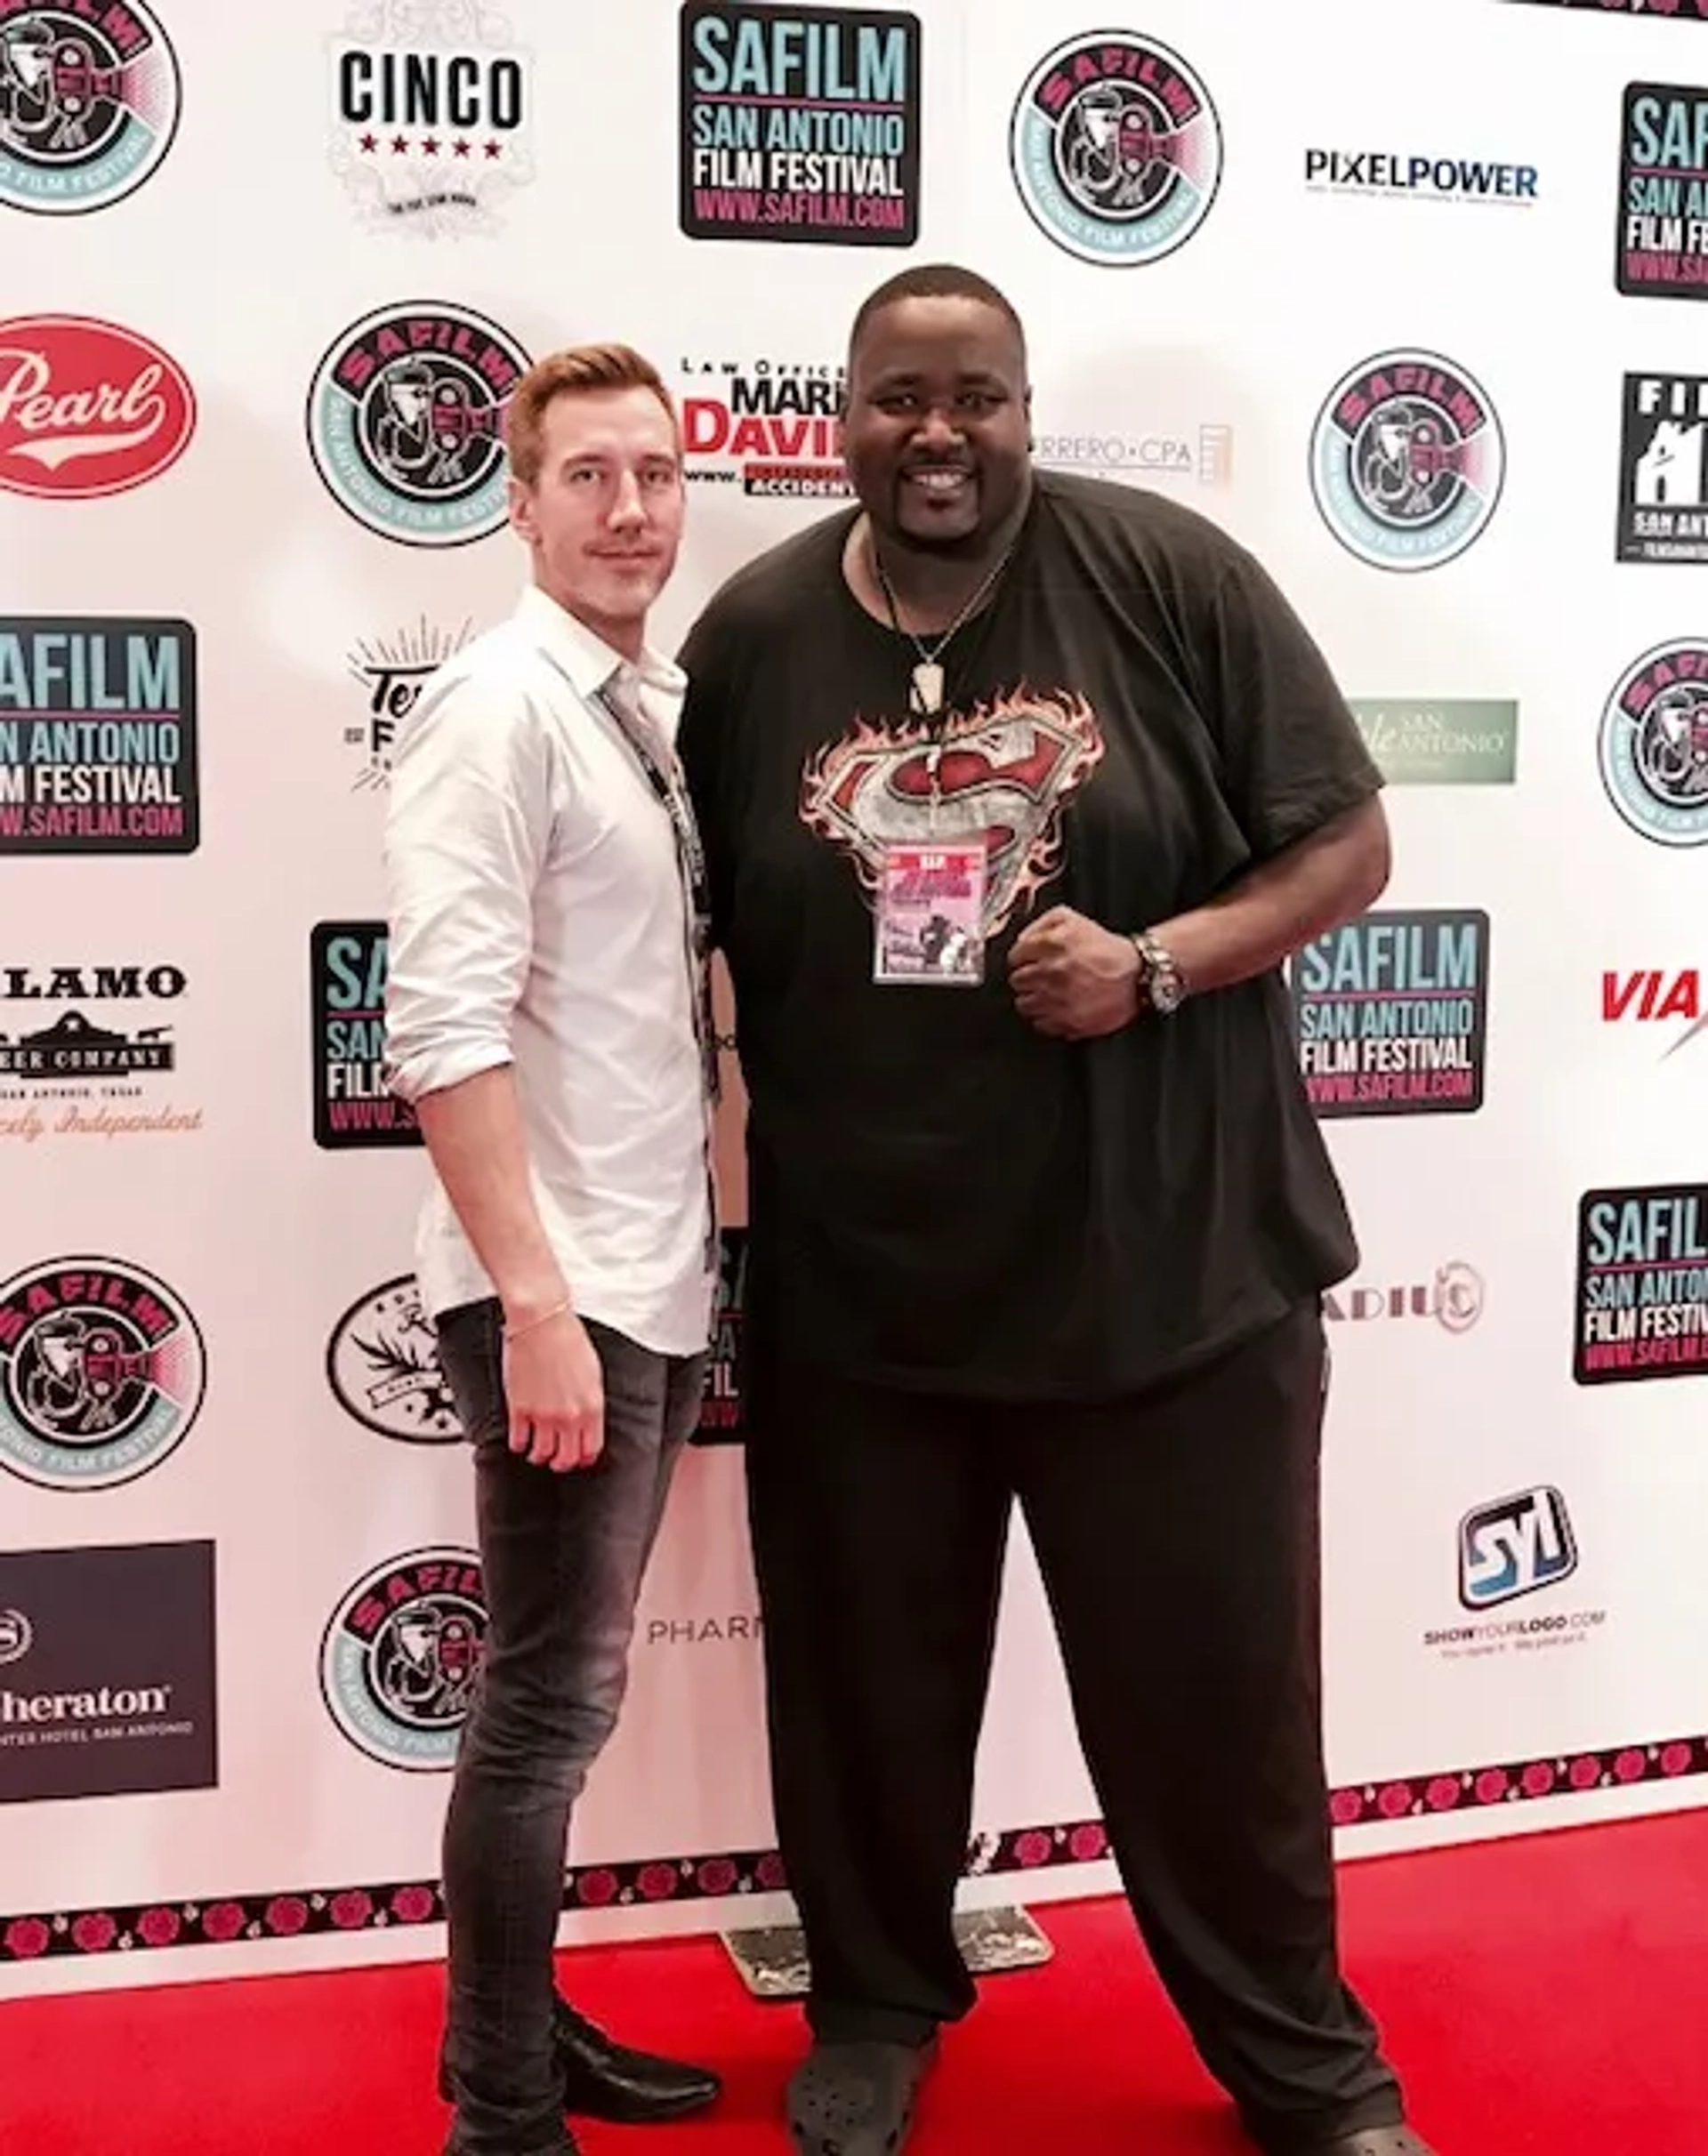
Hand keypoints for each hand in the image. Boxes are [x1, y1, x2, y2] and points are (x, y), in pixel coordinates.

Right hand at [501, 1308, 604, 1471]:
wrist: (541, 1322)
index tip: (580, 1459)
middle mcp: (569, 1415)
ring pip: (541, 1454)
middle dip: (562, 1462)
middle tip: (557, 1461)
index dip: (585, 1458)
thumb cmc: (568, 1339)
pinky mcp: (519, 1409)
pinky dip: (519, 1445)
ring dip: (539, 1456)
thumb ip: (591, 1401)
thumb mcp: (593, 1373)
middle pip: (567, 1457)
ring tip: (537, 1452)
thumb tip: (588, 1419)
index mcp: (591, 1407)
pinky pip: (518, 1441)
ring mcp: (543, 1415)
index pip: (591, 1448)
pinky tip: (520, 1441)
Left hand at [1008, 905, 1141, 1039]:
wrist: (1135, 976)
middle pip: (1017, 981)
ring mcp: (1058, 999)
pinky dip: (1046, 1017)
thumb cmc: (1106, 949)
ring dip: (1033, 999)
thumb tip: (1022, 939)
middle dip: (1027, 978)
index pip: (1014, 956)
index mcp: (1051, 945)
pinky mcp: (1068, 1021)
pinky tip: (1057, 1007)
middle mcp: (1051, 972)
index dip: (1023, 958)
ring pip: (1024, 1004)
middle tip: (1041, 977)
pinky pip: (1040, 1024)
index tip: (1029, 961)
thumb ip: (1041, 924)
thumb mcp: (1072, 919)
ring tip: (1048, 993)